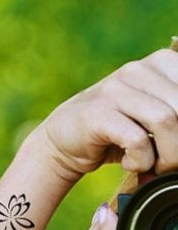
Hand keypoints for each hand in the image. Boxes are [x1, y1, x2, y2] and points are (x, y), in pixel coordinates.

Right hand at [30, 47, 177, 183]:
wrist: (62, 141)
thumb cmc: (116, 133)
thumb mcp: (154, 116)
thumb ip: (177, 114)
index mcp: (159, 63)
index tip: (176, 144)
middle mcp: (137, 70)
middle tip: (169, 163)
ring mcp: (114, 90)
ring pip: (166, 120)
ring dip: (167, 156)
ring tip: (153, 165)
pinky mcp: (96, 114)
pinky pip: (137, 139)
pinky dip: (141, 161)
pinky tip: (130, 163)